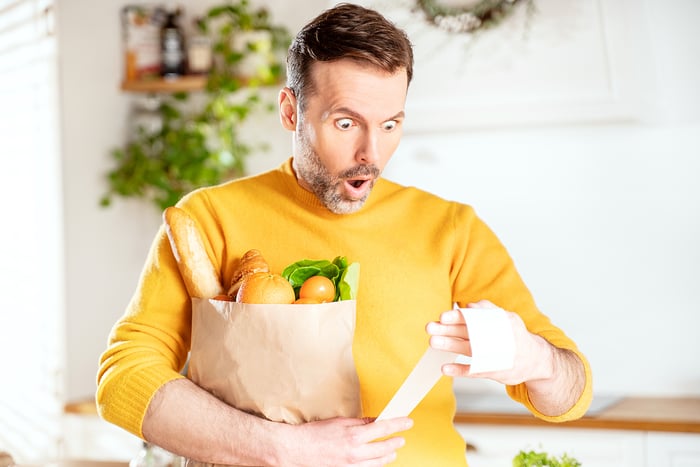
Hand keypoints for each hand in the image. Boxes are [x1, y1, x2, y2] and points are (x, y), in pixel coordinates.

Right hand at [277, 416, 412, 465]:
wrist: (297, 450)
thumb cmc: (315, 434)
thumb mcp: (340, 422)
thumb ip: (360, 422)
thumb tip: (376, 421)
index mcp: (354, 435)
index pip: (384, 428)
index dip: (399, 424)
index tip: (408, 422)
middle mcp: (356, 452)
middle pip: (385, 448)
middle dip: (396, 442)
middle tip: (402, 438)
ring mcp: (352, 466)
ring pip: (379, 463)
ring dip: (388, 455)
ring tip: (393, 451)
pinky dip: (375, 465)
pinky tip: (377, 461)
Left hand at [426, 300, 553, 385]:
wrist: (537, 360)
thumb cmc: (516, 336)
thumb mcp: (509, 319)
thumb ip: (489, 311)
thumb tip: (469, 305)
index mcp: (498, 323)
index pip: (475, 318)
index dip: (458, 317)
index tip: (443, 317)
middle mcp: (495, 339)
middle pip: (467, 333)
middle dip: (447, 330)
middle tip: (430, 328)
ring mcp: (494, 357)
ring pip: (468, 349)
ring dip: (449, 345)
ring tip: (433, 342)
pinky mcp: (493, 372)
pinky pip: (474, 371)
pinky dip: (459, 370)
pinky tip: (445, 368)